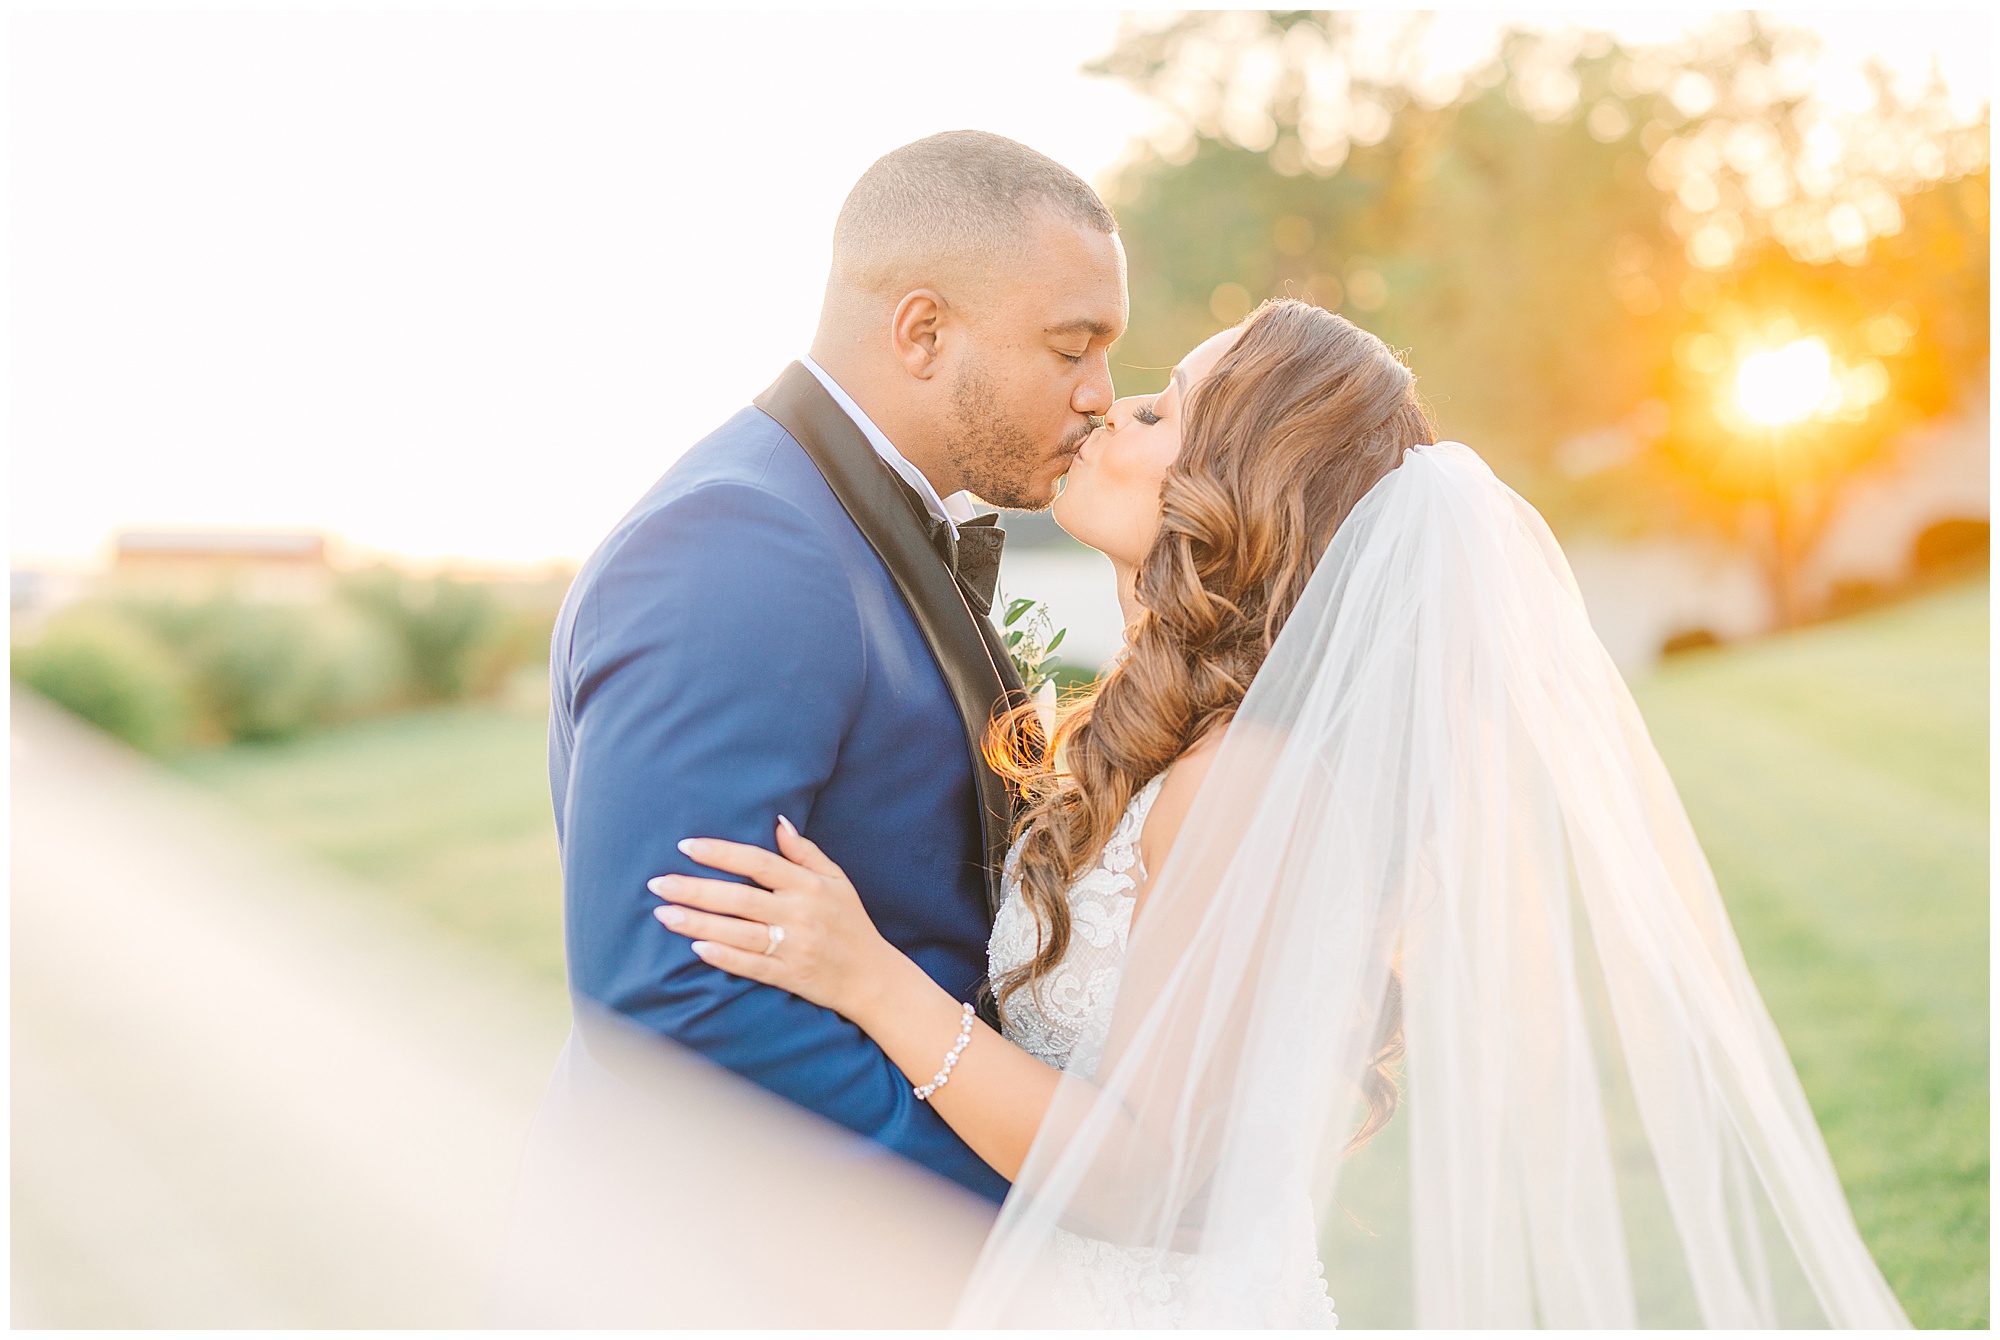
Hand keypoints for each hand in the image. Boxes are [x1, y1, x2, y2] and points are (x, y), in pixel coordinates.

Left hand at [649, 818, 903, 1023]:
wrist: (872, 978)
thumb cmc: (850, 923)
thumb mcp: (837, 880)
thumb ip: (805, 852)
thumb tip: (777, 821)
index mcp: (810, 886)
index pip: (759, 862)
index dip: (722, 853)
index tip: (687, 846)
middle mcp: (801, 914)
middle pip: (740, 898)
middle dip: (695, 889)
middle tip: (658, 883)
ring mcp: (794, 947)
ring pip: (738, 933)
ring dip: (698, 923)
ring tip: (663, 914)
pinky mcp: (790, 976)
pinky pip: (751, 966)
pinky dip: (724, 957)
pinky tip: (697, 949)